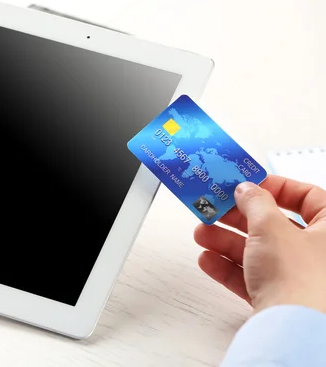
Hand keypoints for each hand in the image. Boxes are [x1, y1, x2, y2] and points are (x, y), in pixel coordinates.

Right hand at [194, 175, 325, 313]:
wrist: (291, 330)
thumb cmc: (299, 279)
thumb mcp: (270, 227)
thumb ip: (255, 202)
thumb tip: (246, 190)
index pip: (306, 197)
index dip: (274, 187)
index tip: (247, 185)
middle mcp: (320, 253)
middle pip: (275, 225)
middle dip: (238, 217)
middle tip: (216, 208)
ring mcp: (302, 277)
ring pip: (259, 251)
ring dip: (226, 241)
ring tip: (203, 234)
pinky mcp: (282, 298)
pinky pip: (253, 276)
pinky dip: (230, 267)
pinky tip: (209, 260)